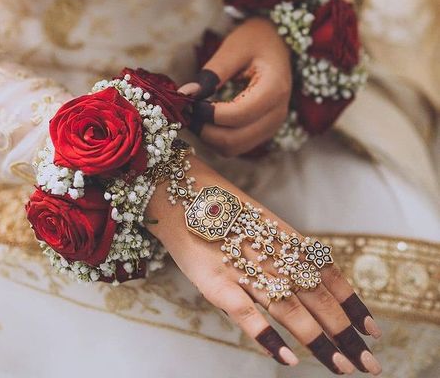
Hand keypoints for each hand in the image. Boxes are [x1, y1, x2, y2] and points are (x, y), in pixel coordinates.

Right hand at [146, 155, 381, 373]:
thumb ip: (278, 246)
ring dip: (316, 338)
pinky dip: (267, 336)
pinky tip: (287, 358)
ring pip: (288, 306)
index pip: (326, 273)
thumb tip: (307, 272)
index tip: (372, 328)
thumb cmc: (216, 206)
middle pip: (315, 295)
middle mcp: (269, 252)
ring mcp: (243, 267)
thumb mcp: (255, 220)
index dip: (351, 302)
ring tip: (342, 365)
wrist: (177, 189)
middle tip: (369, 363)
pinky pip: (245, 313)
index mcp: (282, 236)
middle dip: (344, 330)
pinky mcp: (215, 281)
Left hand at [179, 18, 291, 156]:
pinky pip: (236, 146)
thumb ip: (211, 74)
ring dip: (208, 137)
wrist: (276, 43)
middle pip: (234, 140)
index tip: (189, 100)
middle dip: (204, 129)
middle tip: (186, 110)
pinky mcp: (264, 131)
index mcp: (275, 89)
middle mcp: (278, 113)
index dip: (208, 113)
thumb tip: (186, 95)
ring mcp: (272, 126)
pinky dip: (217, 138)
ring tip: (194, 113)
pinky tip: (206, 118)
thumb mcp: (233, 49)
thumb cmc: (255, 40)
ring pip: (233, 148)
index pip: (238, 115)